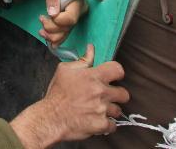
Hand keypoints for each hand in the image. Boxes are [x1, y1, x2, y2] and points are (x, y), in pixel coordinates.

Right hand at [10, 45, 128, 147]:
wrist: (50, 118)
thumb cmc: (57, 94)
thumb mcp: (64, 70)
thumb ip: (82, 60)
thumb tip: (91, 49)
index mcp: (93, 76)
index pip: (118, 69)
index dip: (117, 73)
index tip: (113, 77)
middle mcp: (100, 92)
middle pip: (124, 93)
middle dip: (117, 95)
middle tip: (107, 96)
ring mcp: (102, 109)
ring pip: (118, 110)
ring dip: (110, 110)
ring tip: (98, 110)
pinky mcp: (101, 125)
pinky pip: (113, 125)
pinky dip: (107, 124)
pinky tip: (97, 120)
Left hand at [23, 0, 87, 46]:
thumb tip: (53, 13)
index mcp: (77, 2)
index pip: (70, 19)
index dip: (58, 21)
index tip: (47, 16)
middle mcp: (79, 11)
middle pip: (67, 27)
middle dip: (52, 29)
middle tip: (41, 19)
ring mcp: (74, 16)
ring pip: (65, 32)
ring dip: (52, 36)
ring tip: (41, 31)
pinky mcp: (69, 18)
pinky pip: (64, 31)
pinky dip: (55, 36)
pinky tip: (47, 37)